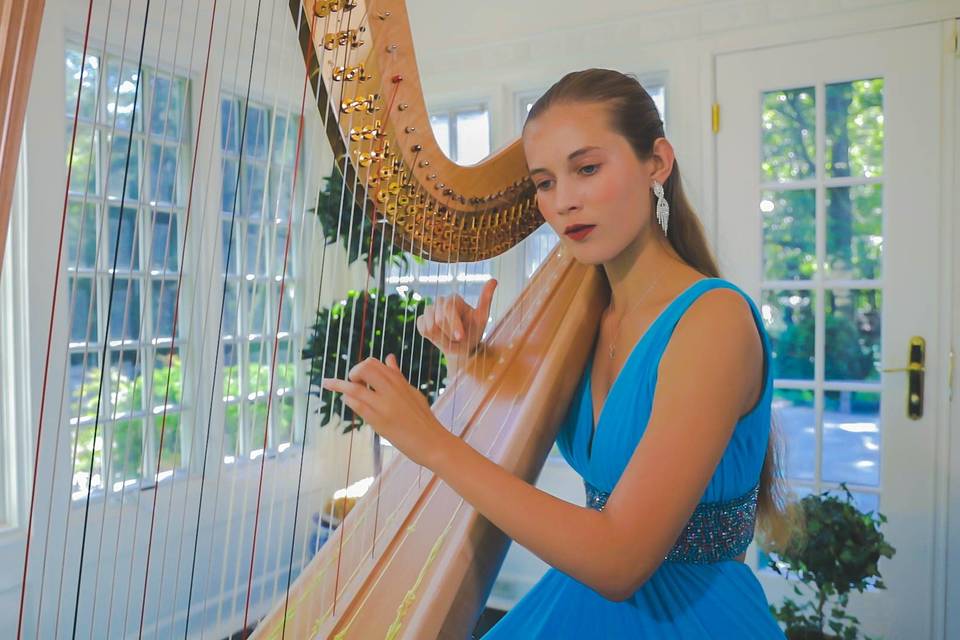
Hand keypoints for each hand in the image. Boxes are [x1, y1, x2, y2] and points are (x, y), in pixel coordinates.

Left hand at [320, 353, 453, 467]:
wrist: (434, 443)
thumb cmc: (424, 419)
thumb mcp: (412, 393)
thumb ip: (397, 376)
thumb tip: (389, 357)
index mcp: (400, 382)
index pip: (375, 363)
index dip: (361, 367)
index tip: (357, 377)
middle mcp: (392, 390)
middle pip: (365, 368)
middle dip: (352, 373)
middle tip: (349, 382)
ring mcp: (386, 405)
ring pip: (356, 388)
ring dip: (339, 385)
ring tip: (328, 384)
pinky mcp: (381, 422)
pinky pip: (358, 405)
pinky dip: (348, 400)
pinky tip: (345, 401)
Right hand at [416, 278, 496, 359]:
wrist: (463, 348)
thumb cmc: (473, 332)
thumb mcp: (481, 318)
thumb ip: (485, 299)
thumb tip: (494, 280)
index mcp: (454, 298)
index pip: (448, 309)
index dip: (454, 325)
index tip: (461, 337)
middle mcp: (440, 301)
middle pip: (439, 319)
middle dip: (450, 333)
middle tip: (458, 338)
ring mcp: (429, 310)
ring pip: (430, 326)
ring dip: (442, 337)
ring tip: (450, 338)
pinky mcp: (421, 320)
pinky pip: (422, 329)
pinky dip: (432, 337)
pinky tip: (440, 337)